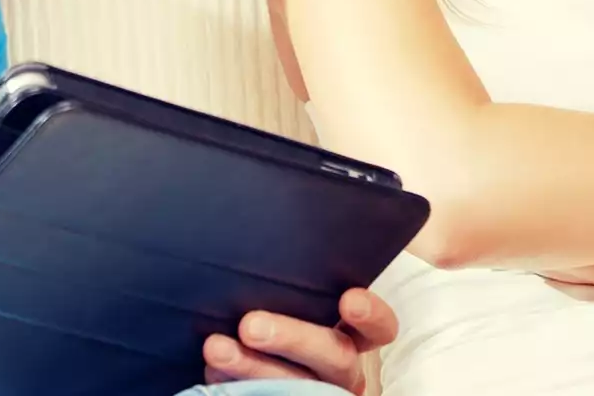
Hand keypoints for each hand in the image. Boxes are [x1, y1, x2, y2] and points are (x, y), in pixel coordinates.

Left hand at [201, 288, 398, 393]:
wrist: (258, 345)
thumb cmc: (284, 304)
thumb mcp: (301, 289)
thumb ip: (302, 271)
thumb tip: (270, 216)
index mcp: (355, 334)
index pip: (380, 328)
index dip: (371, 316)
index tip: (349, 299)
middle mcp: (342, 366)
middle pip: (335, 356)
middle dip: (293, 338)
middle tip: (250, 325)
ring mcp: (316, 389)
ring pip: (296, 384)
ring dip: (252, 366)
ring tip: (217, 347)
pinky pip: (264, 395)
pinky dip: (235, 382)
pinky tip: (213, 367)